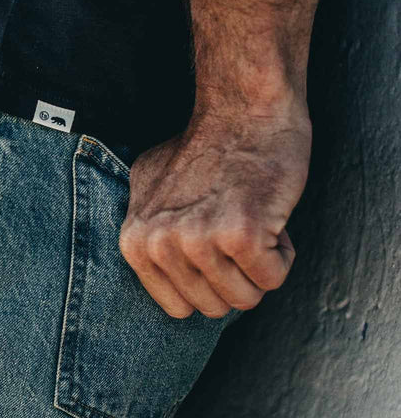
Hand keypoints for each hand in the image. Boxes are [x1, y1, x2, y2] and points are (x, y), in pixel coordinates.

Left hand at [118, 100, 312, 317]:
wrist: (243, 110)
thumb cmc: (205, 147)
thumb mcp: (148, 185)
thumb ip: (146, 229)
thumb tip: (154, 263)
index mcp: (136, 243)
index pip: (180, 307)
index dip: (208, 282)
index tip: (215, 246)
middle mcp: (161, 246)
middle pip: (214, 307)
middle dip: (236, 276)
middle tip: (237, 229)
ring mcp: (199, 241)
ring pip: (245, 298)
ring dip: (260, 265)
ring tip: (253, 222)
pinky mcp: (241, 235)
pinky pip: (272, 278)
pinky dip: (282, 254)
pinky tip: (270, 219)